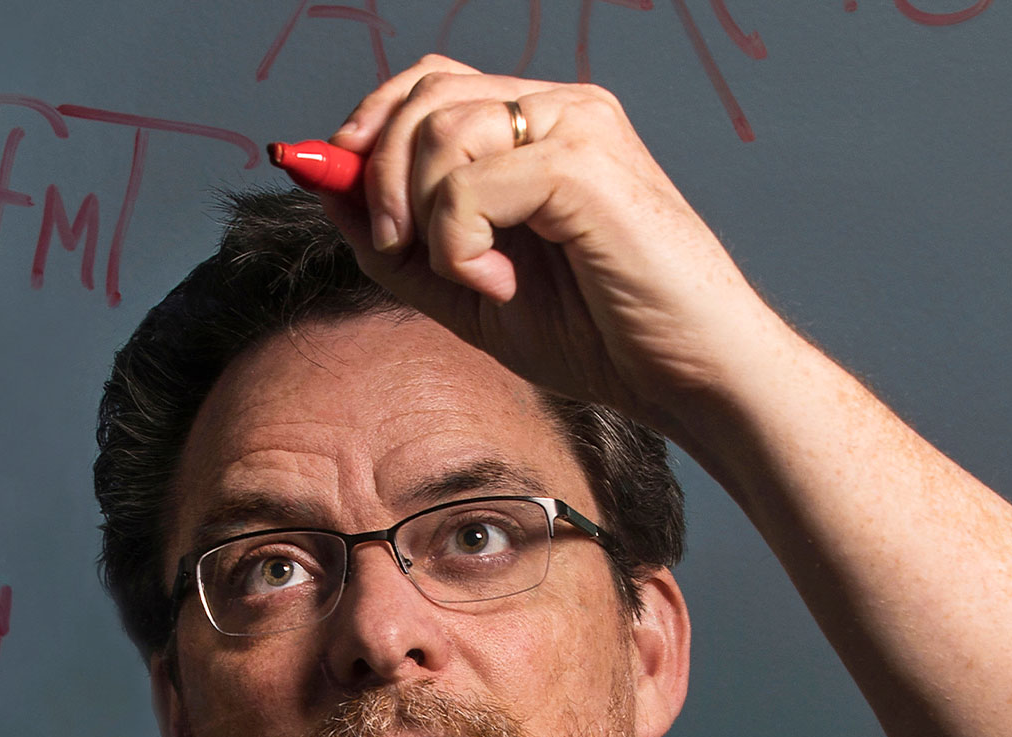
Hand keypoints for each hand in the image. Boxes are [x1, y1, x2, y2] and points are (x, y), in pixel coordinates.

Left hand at [319, 55, 787, 437]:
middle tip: (400, 248)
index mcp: (538, 127)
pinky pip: (471, 184)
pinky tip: (500, 282)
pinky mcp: (584, 163)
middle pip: (423, 95)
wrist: (686, 377)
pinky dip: (460, 242)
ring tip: (473, 277)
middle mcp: (560, 109)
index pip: (428, 84)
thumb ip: (398, 242)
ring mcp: (577, 126)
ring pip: (439, 132)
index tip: (329, 179)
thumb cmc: (599, 336)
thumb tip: (325, 186)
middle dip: (380, 173)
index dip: (367, 126)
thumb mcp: (469, 290)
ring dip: (425, 217)